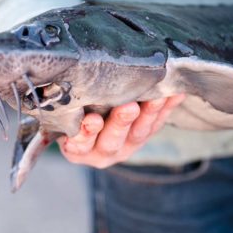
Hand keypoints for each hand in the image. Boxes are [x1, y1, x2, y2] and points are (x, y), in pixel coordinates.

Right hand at [59, 95, 185, 168]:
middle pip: (112, 141)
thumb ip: (64, 104)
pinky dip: (167, 108)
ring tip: (157, 98)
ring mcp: (126, 146)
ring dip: (149, 114)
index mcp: (77, 149)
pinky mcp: (145, 136)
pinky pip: (157, 124)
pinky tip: (176, 94)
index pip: (80, 144)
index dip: (86, 133)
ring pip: (139, 133)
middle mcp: (102, 152)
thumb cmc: (71, 110)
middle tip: (129, 107)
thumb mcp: (62, 113)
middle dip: (121, 123)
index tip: (92, 120)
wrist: (88, 114)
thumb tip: (57, 81)